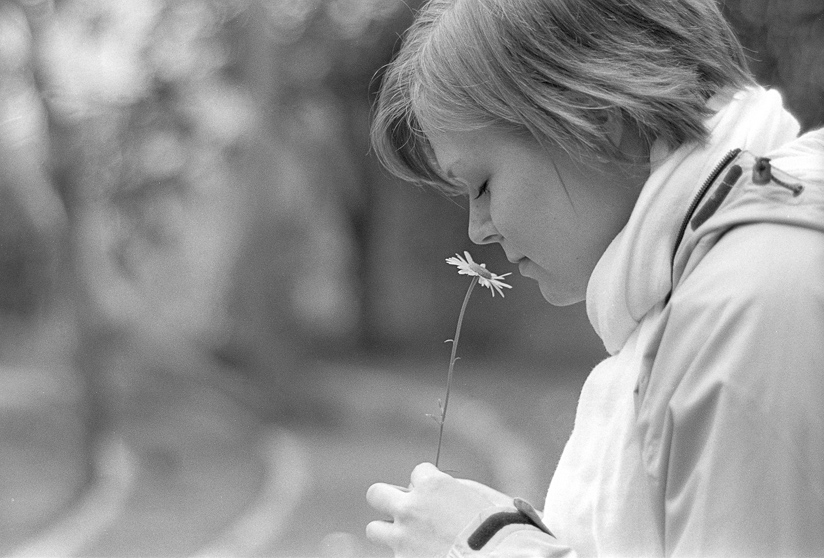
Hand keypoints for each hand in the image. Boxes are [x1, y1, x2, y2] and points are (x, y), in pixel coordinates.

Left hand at [366, 463, 501, 557]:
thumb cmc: (499, 528)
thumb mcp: (481, 495)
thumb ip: (454, 487)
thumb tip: (437, 489)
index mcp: (432, 486)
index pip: (416, 473)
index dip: (428, 485)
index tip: (439, 497)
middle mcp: (411, 509)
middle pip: (377, 494)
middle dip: (387, 499)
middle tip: (404, 510)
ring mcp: (403, 538)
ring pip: (374, 529)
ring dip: (389, 531)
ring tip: (407, 540)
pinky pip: (396, 556)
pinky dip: (407, 555)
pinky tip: (424, 556)